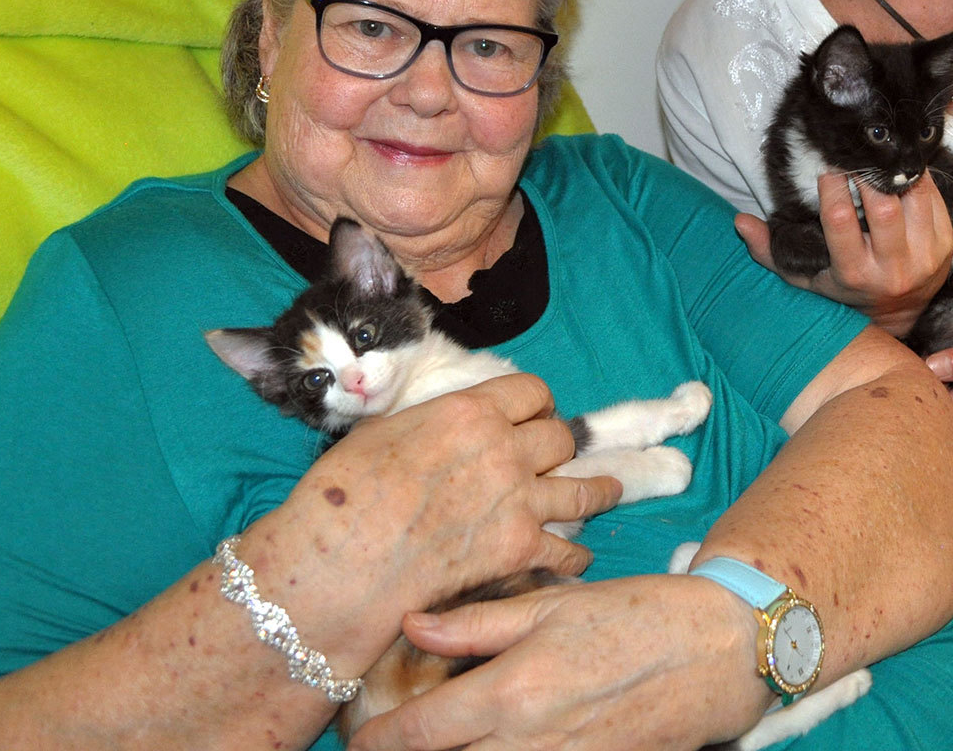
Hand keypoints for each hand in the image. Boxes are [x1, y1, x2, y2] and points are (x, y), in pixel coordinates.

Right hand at [257, 372, 625, 652]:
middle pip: (559, 436)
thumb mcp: (381, 430)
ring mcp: (519, 500)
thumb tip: (431, 427)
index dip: (536, 404)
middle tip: (554, 456)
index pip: (530, 391)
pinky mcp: (519, 550)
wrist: (342, 560)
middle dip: (557, 444)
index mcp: (472, 410)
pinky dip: (575, 555)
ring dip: (598, 490)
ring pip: (582, 488)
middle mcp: (505, 448)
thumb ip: (425, 422)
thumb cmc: (344, 492)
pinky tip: (576, 558)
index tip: (534, 415)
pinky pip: (568, 550)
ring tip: (610, 491)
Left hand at [346, 574, 767, 750]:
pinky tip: (500, 746)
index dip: (376, 742)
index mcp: (512, 690)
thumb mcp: (553, 604)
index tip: (357, 741)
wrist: (720, 652)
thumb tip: (411, 625)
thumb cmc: (637, 614)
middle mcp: (529, 740)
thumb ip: (477, 623)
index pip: (418, 734)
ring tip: (445, 743)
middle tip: (394, 742)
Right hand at [736, 171, 952, 336]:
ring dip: (896, 174)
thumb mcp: (803, 276)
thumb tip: (740, 221)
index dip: (832, 187)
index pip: (840, 220)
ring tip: (879, 163)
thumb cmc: (843, 290)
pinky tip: (901, 175)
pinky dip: (918, 182)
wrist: (898, 315)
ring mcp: (926, 258)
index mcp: (855, 274)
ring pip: (915, 198)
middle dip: (868, 176)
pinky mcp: (946, 246)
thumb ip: (769, 252)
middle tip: (857, 160)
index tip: (827, 170)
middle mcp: (894, 269)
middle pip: (884, 206)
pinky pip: (935, 201)